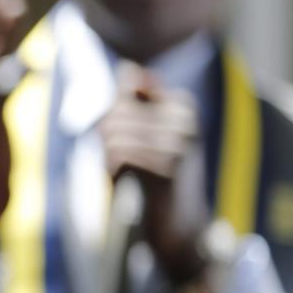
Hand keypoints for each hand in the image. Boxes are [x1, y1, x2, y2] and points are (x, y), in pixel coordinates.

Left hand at [101, 66, 208, 283]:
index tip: (129, 142)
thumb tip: (129, 68)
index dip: (114, 121)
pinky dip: (113, 172)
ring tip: (127, 175)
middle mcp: (185, 119)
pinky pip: (120, 156)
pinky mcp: (168, 167)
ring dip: (110, 160)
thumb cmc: (158, 177)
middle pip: (114, 114)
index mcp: (183, 105)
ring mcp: (179, 142)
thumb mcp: (150, 134)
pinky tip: (126, 183)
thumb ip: (137, 101)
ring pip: (113, 135)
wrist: (182, 224)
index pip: (126, 92)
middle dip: (107, 142)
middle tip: (122, 164)